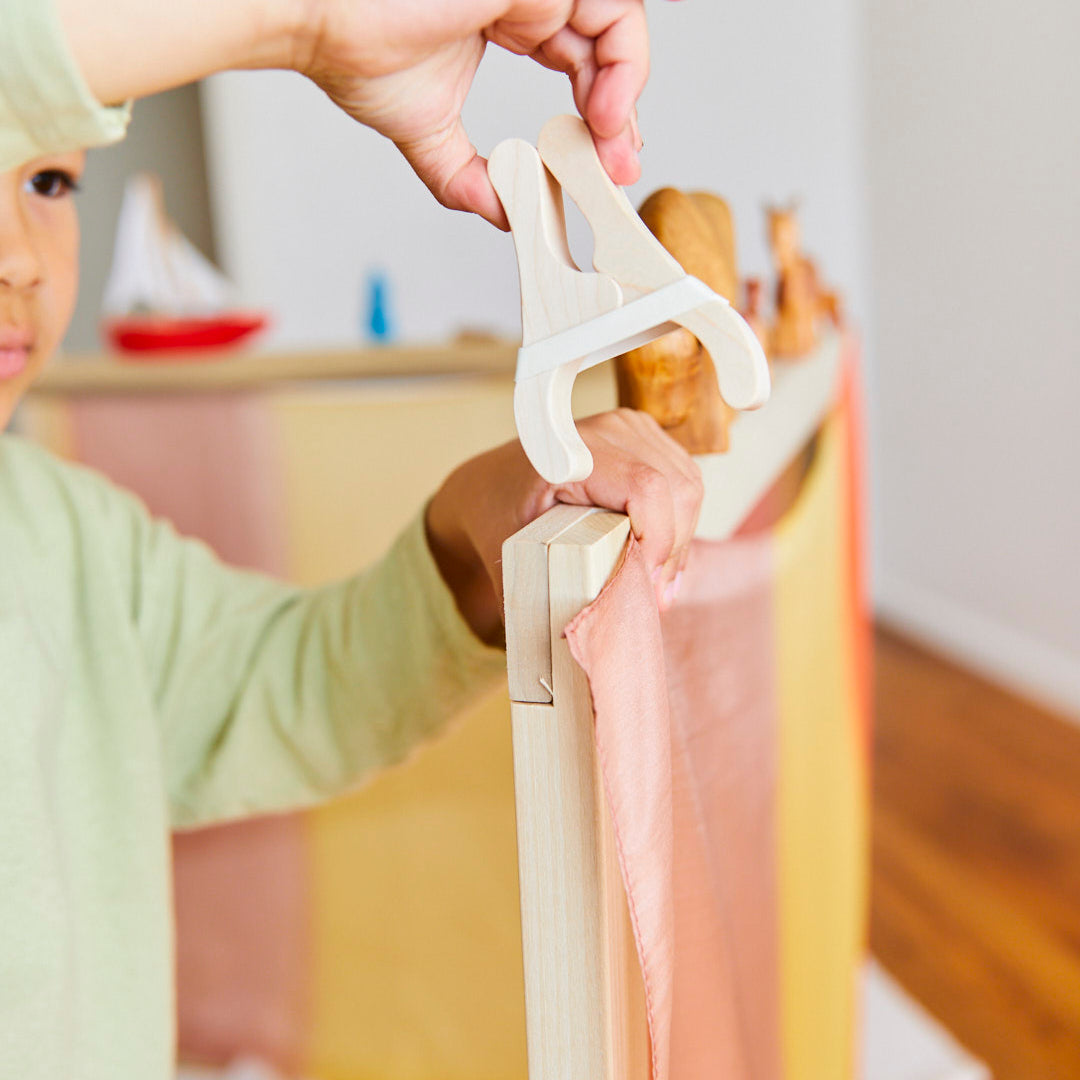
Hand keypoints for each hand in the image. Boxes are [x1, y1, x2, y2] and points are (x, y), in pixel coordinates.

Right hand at [57, 0, 648, 227]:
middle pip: (607, 52)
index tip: (601, 165)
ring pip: (618, 30)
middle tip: (617, 168)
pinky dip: (623, 66)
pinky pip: (613, 15)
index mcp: (508, 19)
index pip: (580, 64)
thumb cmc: (353, 51)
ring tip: (608, 146)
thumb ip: (466, 177)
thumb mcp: (427, 134)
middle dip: (620, 119)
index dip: (600, 116)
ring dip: (626, 96)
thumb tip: (501, 216)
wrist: (319, 22)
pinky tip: (603, 113)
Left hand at [426, 409, 703, 644]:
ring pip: (689, 486)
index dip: (659, 541)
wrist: (492, 484)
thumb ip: (544, 601)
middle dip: (673, 550)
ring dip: (679, 540)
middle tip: (654, 598)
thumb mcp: (514, 561)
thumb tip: (573, 658)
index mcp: (572, 453)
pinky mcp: (646, 438)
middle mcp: (608, 429)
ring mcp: (631, 427)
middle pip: (678, 489)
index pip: (646, 488)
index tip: (647, 587)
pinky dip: (679, 523)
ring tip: (656, 583)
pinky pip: (685, 482)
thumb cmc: (497, 520)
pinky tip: (658, 556)